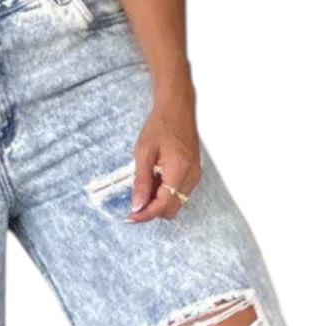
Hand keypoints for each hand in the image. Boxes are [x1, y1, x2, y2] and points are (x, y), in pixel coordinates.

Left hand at [129, 93, 201, 221]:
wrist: (177, 109)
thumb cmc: (160, 124)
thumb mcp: (144, 152)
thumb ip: (141, 181)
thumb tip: (137, 205)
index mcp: (179, 170)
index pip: (163, 204)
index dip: (145, 214)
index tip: (130, 217)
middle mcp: (191, 177)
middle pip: (171, 209)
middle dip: (152, 210)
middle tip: (135, 200)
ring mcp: (195, 176)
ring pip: (175, 203)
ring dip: (158, 201)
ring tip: (146, 183)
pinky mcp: (194, 174)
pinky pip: (179, 194)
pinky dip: (165, 193)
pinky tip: (155, 179)